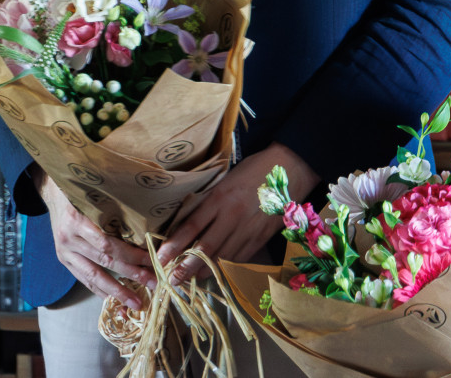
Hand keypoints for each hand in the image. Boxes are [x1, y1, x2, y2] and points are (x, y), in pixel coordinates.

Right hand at [35, 169, 155, 307]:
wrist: (52, 191)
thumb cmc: (81, 187)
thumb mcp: (96, 188)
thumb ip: (116, 200)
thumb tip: (150, 207)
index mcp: (77, 219)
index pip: (107, 243)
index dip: (131, 253)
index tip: (153, 258)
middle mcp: (69, 239)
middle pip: (104, 260)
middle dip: (131, 274)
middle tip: (153, 283)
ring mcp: (64, 252)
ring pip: (93, 276)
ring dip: (117, 291)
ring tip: (136, 303)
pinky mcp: (64, 260)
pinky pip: (83, 279)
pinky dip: (100, 290)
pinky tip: (114, 301)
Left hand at [156, 143, 318, 283]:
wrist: (290, 169)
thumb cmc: (254, 169)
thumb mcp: (226, 180)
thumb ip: (209, 201)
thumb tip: (187, 223)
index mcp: (222, 197)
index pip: (192, 226)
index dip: (174, 245)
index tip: (159, 258)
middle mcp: (233, 216)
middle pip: (204, 248)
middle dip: (184, 268)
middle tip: (168, 281)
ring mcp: (248, 230)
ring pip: (220, 259)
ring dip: (201, 273)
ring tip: (185, 282)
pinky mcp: (260, 239)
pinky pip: (237, 260)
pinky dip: (222, 269)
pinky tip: (211, 275)